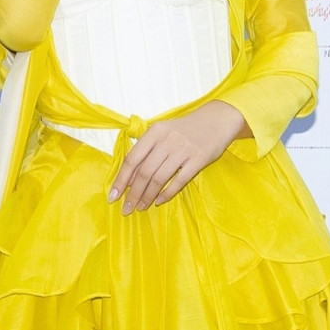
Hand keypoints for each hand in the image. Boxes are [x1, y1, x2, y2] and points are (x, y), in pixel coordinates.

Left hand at [108, 101, 249, 212]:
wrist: (216, 121)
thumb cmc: (185, 129)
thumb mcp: (162, 131)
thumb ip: (146, 149)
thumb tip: (128, 177)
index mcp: (154, 132)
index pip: (132, 159)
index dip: (120, 180)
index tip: (113, 196)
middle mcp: (166, 140)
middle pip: (144, 172)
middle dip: (133, 194)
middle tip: (127, 209)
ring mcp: (183, 150)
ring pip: (159, 178)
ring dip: (147, 196)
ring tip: (141, 207)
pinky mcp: (198, 160)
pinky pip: (179, 181)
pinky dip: (167, 193)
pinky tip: (159, 201)